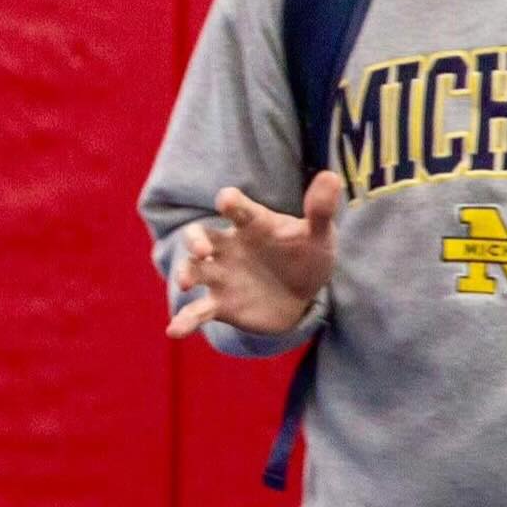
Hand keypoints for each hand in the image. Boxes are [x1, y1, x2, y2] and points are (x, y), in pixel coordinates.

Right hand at [165, 171, 342, 338]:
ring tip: (186, 284)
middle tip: (202, 250)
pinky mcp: (220, 304)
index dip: (230, 203)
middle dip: (195, 240)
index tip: (227, 202)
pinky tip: (175, 330)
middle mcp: (229, 246)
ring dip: (185, 273)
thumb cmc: (306, 256)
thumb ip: (320, 210)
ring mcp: (221, 275)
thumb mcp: (318, 235)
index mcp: (252, 224)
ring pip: (193, 270)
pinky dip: (185, 320)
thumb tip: (331, 176)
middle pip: (200, 236)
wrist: (302, 296)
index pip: (236, 208)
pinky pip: (198, 311)